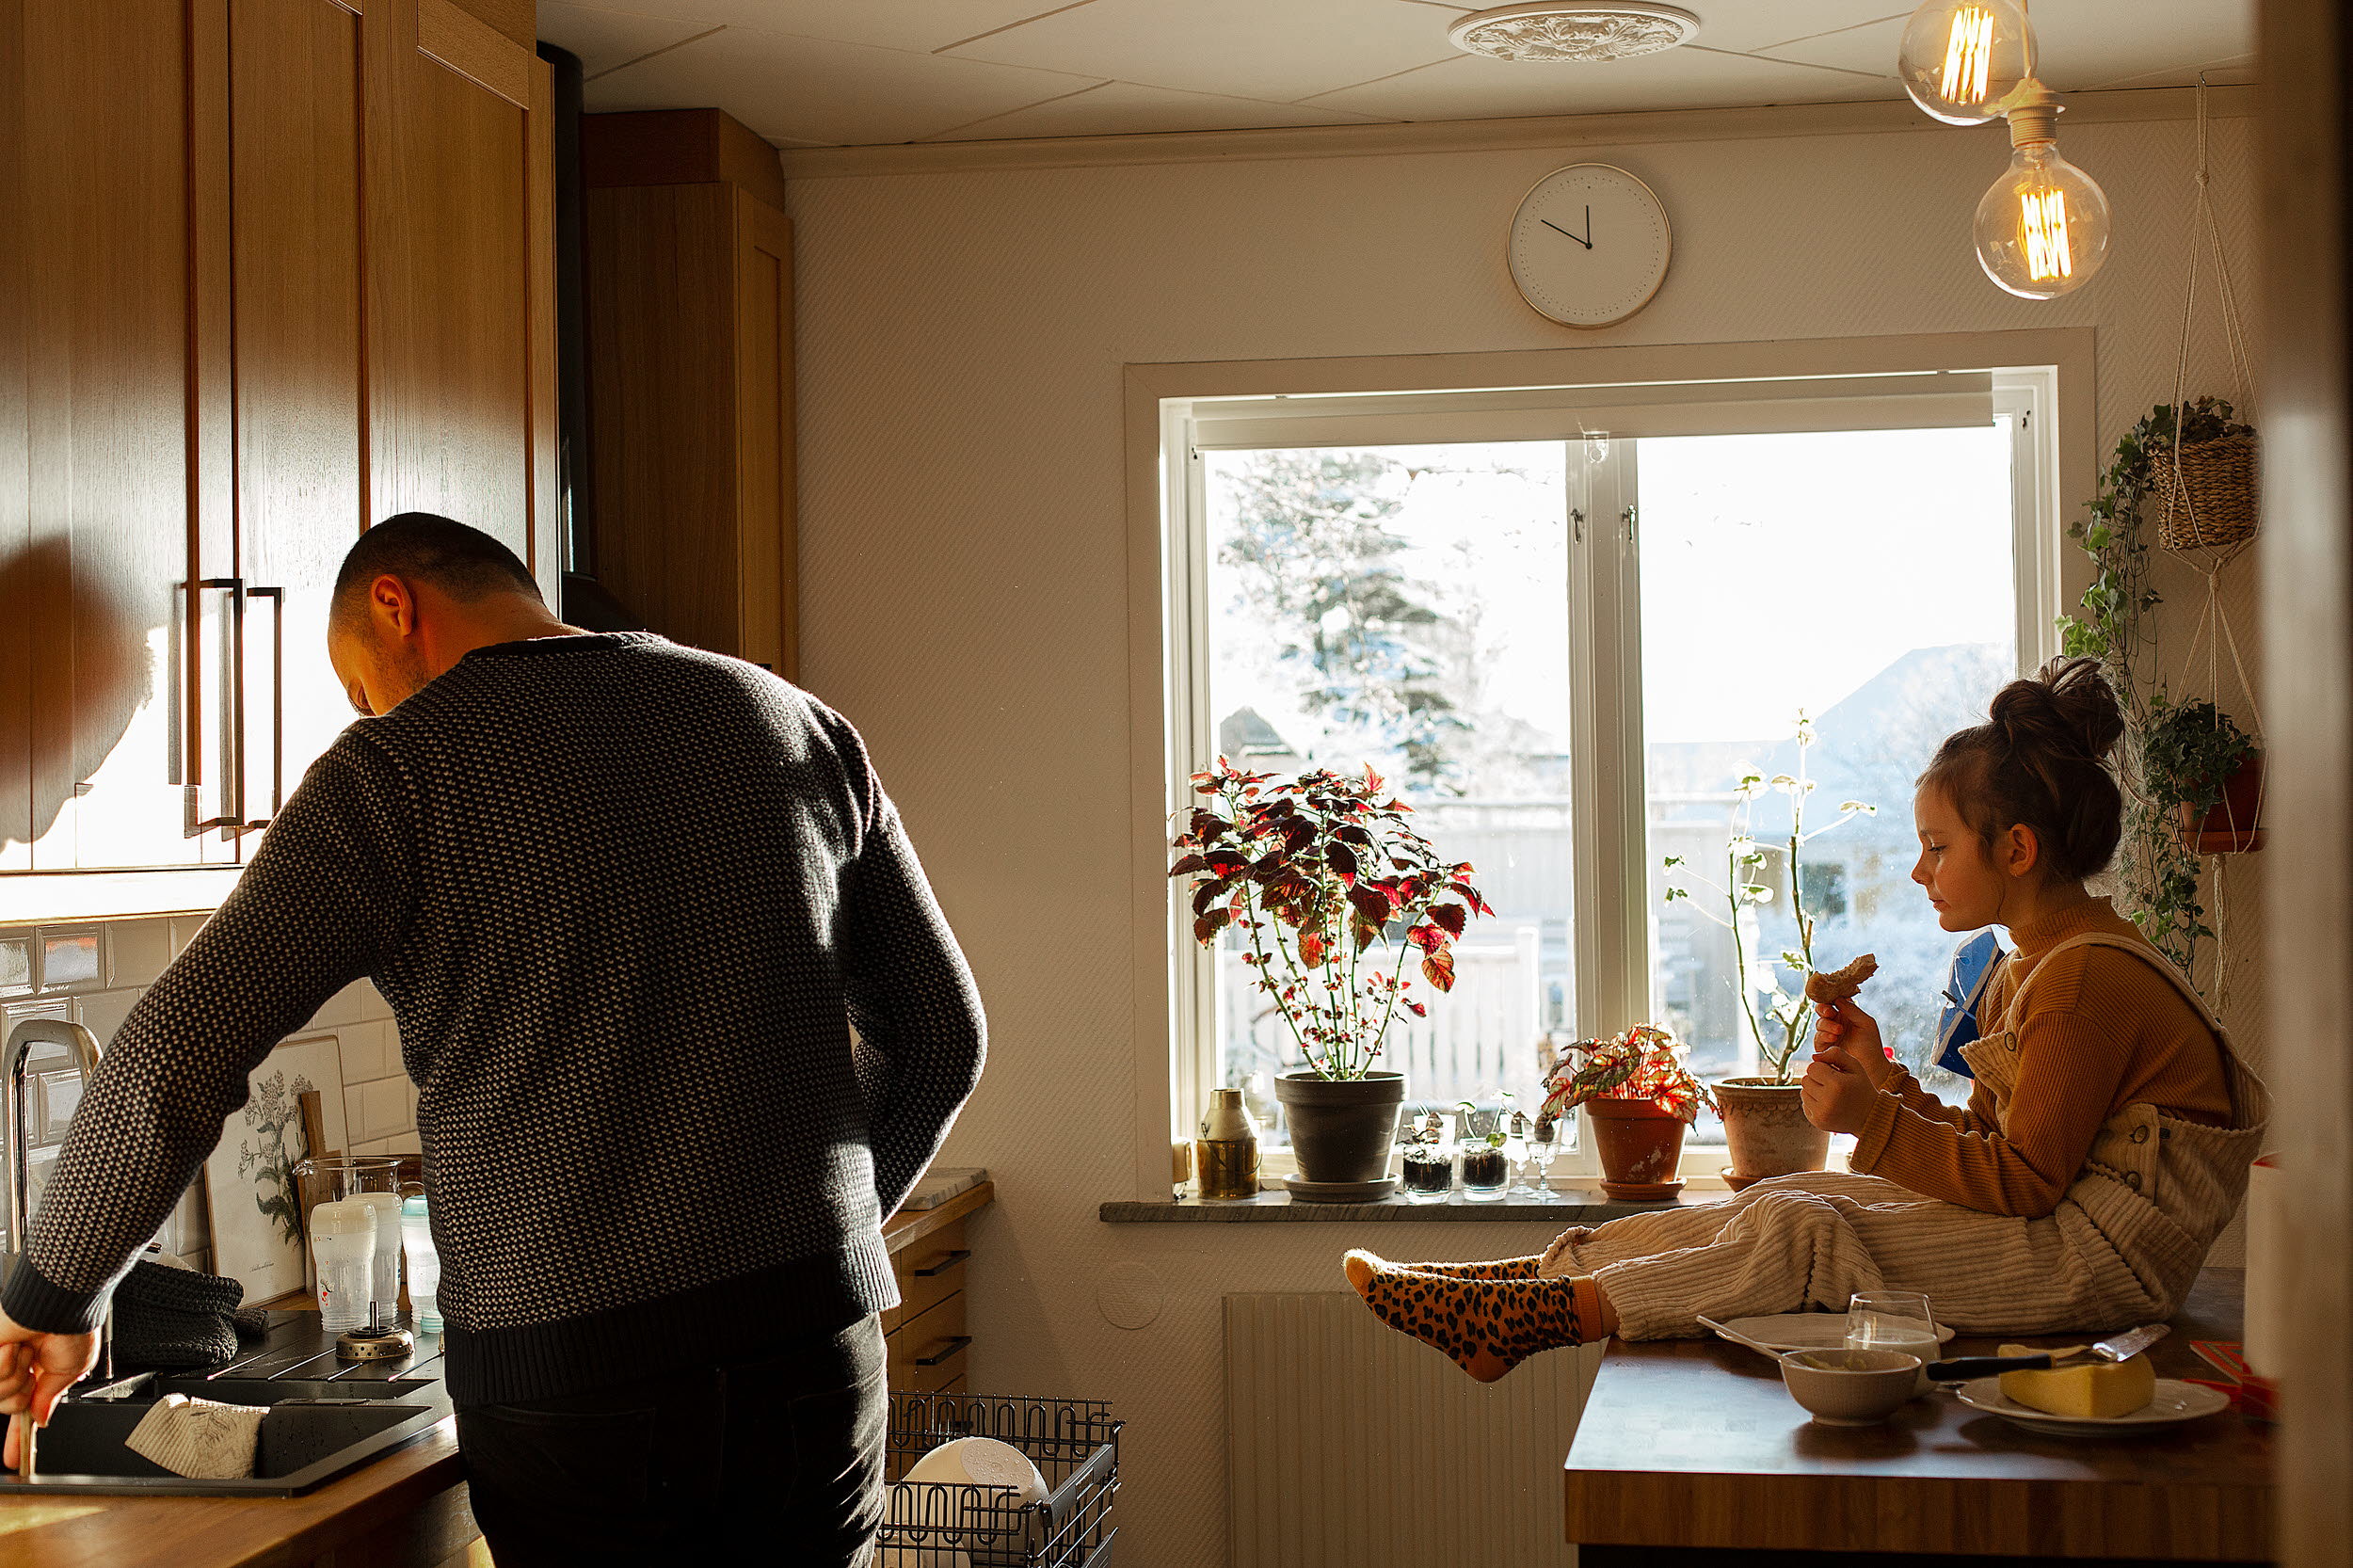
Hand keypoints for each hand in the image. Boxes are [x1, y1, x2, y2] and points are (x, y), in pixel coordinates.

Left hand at [0, 1307, 98, 1469]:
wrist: (58, 1302)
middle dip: (22, 1393)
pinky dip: (6, 1365)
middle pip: (8, 1407)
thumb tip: (41, 1418)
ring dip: (15, 1377)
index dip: (18, 1438)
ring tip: (25, 1351)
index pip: (23, 1411)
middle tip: (34, 1368)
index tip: (14, 1460)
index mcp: (36, 1374)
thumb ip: (51, 1396)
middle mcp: (14, 1370)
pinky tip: (14, 1345)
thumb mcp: (71, 1370)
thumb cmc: (72, 1325)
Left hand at [1801, 1046, 1882, 1134]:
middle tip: (1832, 1084)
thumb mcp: (1855, 1067)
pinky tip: (1829, 1104)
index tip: (1834, 1073)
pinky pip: (1805, 1104)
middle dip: (1817, 1079)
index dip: (1822, 1068)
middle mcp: (1827, 1100)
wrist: (1870, 1117)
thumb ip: (1836, 1054)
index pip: (1812, 1068)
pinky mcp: (1817, 1122)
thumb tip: (1814, 1056)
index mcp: (1837, 1084)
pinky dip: (1814, 1102)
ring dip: (1814, 1090)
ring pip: (1803, 1092)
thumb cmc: (1861, 1088)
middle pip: (1805, 1079)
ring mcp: (1821, 1113)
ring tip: (1831, 1094)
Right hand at [1811, 998, 1895, 1088]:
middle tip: (1831, 1013)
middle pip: (1822, 1010)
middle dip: (1824, 1009)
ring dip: (1827, 1024)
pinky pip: (1818, 1037)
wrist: (1870, 1066)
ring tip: (1839, 1031)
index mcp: (1846, 1014)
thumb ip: (1852, 1009)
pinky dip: (1824, 1035)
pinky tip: (1833, 1037)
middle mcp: (1836, 1022)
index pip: (1833, 1001)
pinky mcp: (1823, 1047)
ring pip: (1819, 1023)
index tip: (1832, 999)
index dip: (1830, 998)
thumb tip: (1837, 998)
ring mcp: (1828, 1034)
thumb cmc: (1871, 1043)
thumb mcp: (1866, 1022)